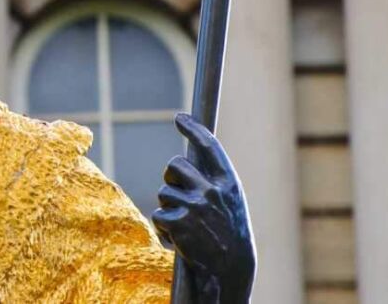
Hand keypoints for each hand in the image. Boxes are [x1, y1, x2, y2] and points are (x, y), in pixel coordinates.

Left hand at [152, 114, 255, 302]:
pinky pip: (158, 215)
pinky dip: (163, 228)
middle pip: (175, 165)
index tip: (180, 118)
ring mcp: (195, 206)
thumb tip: (183, 162)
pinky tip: (179, 240)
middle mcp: (212, 190)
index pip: (209, 147)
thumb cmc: (228, 235)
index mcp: (228, 183)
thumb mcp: (229, 204)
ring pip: (164, 192)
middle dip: (171, 177)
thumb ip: (212, 182)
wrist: (229, 269)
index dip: (194, 128)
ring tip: (186, 226)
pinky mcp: (178, 222)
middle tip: (177, 193)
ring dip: (168, 208)